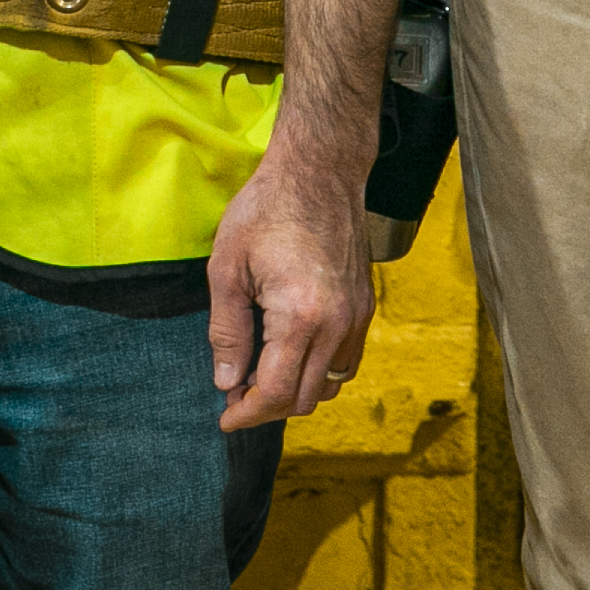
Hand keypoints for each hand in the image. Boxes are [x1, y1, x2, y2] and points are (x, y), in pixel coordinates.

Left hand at [207, 140, 376, 431]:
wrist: (320, 172)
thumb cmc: (266, 210)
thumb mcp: (227, 266)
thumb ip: (226, 330)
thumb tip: (226, 382)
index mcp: (300, 316)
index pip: (275, 392)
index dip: (246, 414)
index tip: (224, 418)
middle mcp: (338, 325)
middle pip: (303, 399)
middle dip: (266, 407)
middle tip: (234, 393)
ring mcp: (358, 318)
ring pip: (328, 386)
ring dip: (294, 392)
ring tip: (259, 375)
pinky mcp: (366, 308)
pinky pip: (346, 363)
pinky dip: (318, 372)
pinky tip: (290, 354)